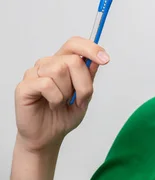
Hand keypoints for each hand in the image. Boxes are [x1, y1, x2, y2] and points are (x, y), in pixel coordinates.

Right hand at [14, 37, 109, 152]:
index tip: (105, 60)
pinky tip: (52, 105)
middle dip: (83, 82)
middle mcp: (47, 64)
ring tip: (61, 102)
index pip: (74, 44)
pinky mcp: (24, 86)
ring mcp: (34, 74)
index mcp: (62, 62)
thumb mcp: (85, 95)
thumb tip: (96, 59)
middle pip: (73, 60)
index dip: (91, 48)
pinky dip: (56, 98)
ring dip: (67, 92)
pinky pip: (47, 84)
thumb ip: (89, 76)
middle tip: (78, 98)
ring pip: (60, 70)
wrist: (48, 136)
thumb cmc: (64, 114)